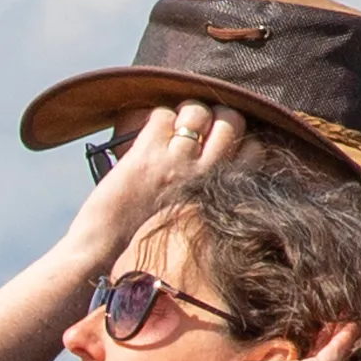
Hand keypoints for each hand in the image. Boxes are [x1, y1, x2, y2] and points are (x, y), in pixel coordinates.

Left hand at [68, 99, 242, 261]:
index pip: (254, 150)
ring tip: (171, 128)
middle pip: (232, 121)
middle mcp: (206, 174)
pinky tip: (144, 135)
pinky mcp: (146, 154)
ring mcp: (176, 162)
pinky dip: (152, 119)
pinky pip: (161, 115)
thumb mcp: (194, 213)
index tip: (220, 144)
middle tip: (195, 129)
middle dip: (215, 117)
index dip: (238, 140)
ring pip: (197, 112)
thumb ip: (211, 185)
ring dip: (184, 113)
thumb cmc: (146, 235)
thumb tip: (218, 154)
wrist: (106, 248)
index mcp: (221, 190)